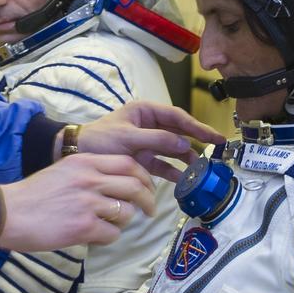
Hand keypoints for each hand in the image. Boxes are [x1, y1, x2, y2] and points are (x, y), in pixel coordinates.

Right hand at [0, 154, 155, 250]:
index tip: (147, 189)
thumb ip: (87, 175)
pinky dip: (108, 237)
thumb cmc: (31, 196)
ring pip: (127, 212)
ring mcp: (88, 203)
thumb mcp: (61, 172)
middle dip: (148, 200)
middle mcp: (89, 179)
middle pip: (135, 186)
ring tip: (110, 225)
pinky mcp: (83, 226)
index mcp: (84, 162)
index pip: (128, 164)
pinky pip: (112, 234)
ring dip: (124, 221)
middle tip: (149, 211)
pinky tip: (93, 236)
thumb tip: (113, 188)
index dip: (144, 178)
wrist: (7, 213)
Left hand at [72, 101, 226, 181]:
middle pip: (179, 133)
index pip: (177, 117)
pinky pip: (162, 166)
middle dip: (197, 141)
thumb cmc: (97, 139)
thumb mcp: (126, 137)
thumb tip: (183, 143)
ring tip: (201, 169)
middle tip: (218, 149)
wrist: (75, 154)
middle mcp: (149, 126)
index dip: (197, 126)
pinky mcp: (142, 160)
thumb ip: (156, 139)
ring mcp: (146, 144)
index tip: (214, 135)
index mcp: (145, 111)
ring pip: (173, 150)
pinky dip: (173, 173)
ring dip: (187, 159)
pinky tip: (184, 181)